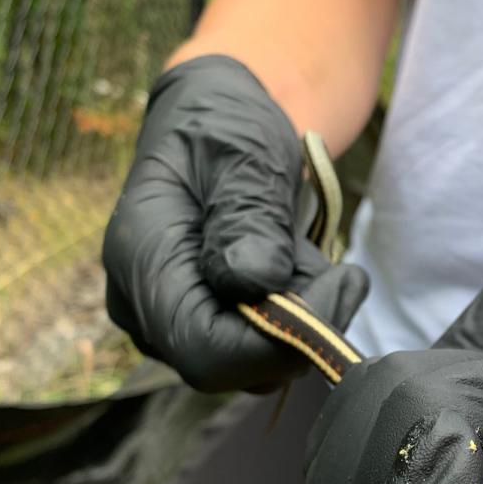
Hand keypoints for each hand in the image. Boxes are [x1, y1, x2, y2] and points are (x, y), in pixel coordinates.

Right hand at [102, 55, 367, 391]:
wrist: (218, 118)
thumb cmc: (226, 124)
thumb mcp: (244, 153)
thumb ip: (248, 216)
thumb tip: (255, 282)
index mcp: (140, 259)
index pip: (204, 349)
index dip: (279, 342)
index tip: (338, 286)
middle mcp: (145, 305)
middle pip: (230, 366)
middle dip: (300, 327)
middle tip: (341, 271)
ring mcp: (171, 321)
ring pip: (254, 365)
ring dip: (302, 318)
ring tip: (307, 252)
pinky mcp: (204, 325)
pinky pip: (259, 349)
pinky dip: (296, 316)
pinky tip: (297, 266)